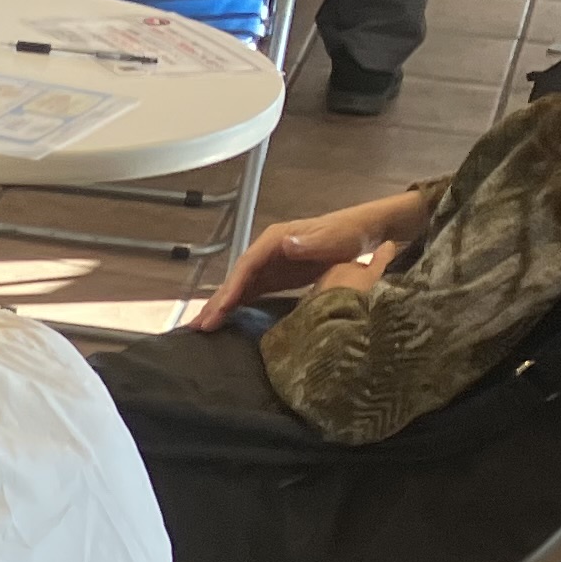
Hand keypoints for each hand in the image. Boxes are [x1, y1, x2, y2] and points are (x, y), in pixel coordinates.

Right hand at [193, 191, 421, 328]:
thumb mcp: (334, 236)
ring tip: (201, 328)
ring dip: (220, 307)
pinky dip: (235, 308)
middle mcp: (267, 251)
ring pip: (239, 287)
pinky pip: (250, 293)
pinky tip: (223, 321)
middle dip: (217, 302)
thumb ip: (311, 241)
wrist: (363, 233)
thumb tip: (284, 245)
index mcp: (276, 240)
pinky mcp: (276, 277)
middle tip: (197, 326)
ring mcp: (269, 264)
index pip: (247, 265)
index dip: (232, 287)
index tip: (220, 309)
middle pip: (236, 277)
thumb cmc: (349, 233)